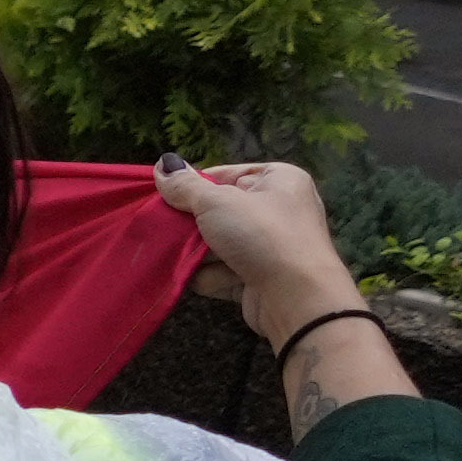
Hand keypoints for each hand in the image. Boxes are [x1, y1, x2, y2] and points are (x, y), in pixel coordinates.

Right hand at [159, 155, 364, 327]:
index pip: (226, 175)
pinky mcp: (261, 277)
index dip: (195, 186)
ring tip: (191, 260)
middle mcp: (279, 209)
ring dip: (199, 255)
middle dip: (193, 226)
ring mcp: (270, 246)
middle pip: (218, 211)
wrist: (297, 297)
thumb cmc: (262, 236)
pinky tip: (215, 281)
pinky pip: (224, 270)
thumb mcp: (217, 201)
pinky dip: (214, 277)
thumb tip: (164, 163)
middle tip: (169, 230)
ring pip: (216, 244)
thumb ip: (185, 185)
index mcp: (280, 180)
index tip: (168, 199)